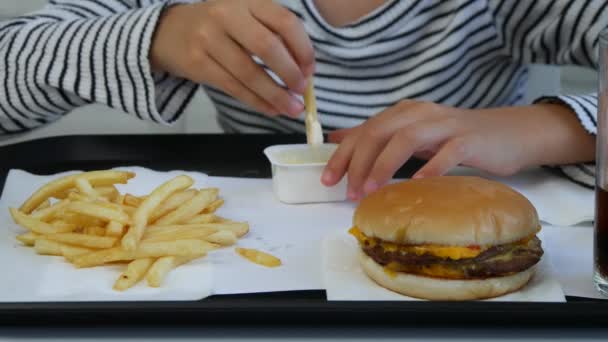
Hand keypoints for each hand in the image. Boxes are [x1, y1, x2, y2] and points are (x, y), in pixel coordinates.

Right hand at [150, 0, 314, 116]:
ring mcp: (209, 39)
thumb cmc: (220, 26)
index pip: (284, 22)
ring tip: (292, 107)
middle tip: (302, 91)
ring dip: (275, 94)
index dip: (303, 48)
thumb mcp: (246, 17)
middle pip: (267, 47)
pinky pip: (233, 87)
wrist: (169, 31)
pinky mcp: (197, 64)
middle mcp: (227, 15)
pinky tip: (271, 108)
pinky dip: (256, 101)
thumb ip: (273, 35)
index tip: (310, 69)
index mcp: (247, 1)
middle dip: (289, 73)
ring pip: (249, 73)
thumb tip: (304, 70)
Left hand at [321, 101, 594, 200]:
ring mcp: (445, 125)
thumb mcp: (413, 133)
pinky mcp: (469, 140)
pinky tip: (418, 184)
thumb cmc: (457, 138)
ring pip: (406, 139)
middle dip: (357, 162)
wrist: (509, 133)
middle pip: (379, 132)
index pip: (365, 130)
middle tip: (347, 191)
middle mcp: (420, 113)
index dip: (343, 154)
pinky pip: (447, 152)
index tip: (328, 179)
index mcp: (404, 113)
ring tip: (370, 190)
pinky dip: (431, 168)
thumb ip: (379, 136)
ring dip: (384, 165)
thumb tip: (340, 138)